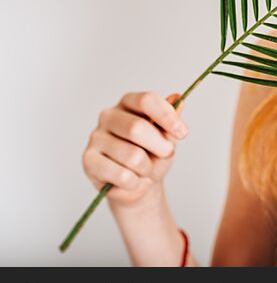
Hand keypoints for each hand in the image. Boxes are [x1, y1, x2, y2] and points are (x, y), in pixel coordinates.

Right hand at [82, 91, 186, 207]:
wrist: (136, 184)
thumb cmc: (151, 155)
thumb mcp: (166, 138)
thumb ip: (171, 120)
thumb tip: (178, 98)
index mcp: (128, 102)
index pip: (147, 100)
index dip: (167, 116)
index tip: (182, 133)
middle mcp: (108, 115)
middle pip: (138, 128)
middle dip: (160, 147)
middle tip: (165, 154)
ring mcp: (95, 137)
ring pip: (132, 156)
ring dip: (147, 168)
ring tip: (145, 169)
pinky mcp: (88, 160)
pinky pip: (121, 175)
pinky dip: (134, 182)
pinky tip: (131, 180)